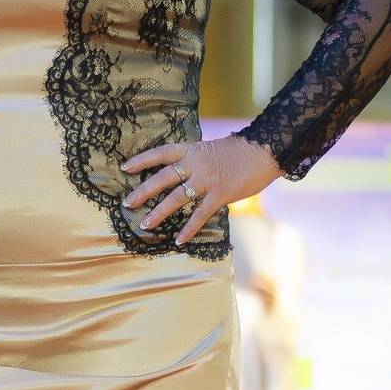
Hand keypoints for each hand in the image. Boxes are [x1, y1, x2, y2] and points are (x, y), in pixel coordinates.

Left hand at [119, 131, 280, 244]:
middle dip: (143, 190)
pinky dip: (189, 228)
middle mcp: (196, 164)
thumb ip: (195, 160)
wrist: (265, 151)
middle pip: (163, 177)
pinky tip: (178, 239)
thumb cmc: (239, 151)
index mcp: (192, 150)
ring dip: (159, 212)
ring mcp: (207, 180)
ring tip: (145, 224)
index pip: (161, 153)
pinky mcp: (220, 195)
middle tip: (127, 202)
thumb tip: (182, 171)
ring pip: (176, 197)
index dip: (142, 160)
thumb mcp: (211, 149)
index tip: (125, 168)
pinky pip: (200, 214)